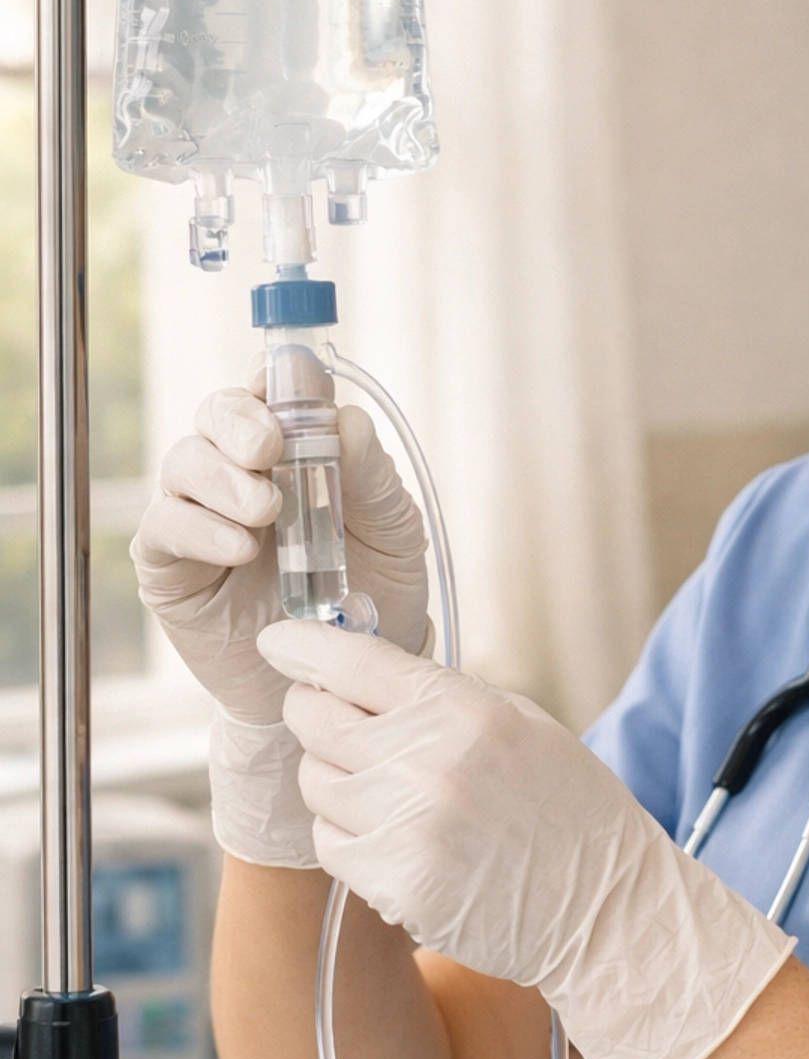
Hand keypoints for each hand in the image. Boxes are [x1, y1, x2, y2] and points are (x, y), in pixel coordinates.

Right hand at [133, 388, 429, 866]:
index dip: (274, 377)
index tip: (283, 381)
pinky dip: (199, 528)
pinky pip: (165, 527)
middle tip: (271, 446)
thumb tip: (347, 419)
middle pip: (216, 413)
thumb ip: (373, 477)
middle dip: (239, 420)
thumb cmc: (375, 596)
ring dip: (223, 477)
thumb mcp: (394, 533)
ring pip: (183, 461)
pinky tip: (239, 548)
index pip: (271, 390)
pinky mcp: (174, 566)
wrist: (346, 681)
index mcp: (297, 450)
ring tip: (266, 512)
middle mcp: (241, 471)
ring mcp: (202, 515)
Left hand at [259, 620, 795, 1058]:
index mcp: (463, 709)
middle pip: (313, 719)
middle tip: (338, 725)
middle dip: (316, 715)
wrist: (606, 906)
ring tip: (390, 795)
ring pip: (314, 783)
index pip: (351, 660)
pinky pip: (329, 844)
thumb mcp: (521, 725)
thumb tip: (361, 675)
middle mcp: (426, 760)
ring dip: (337, 783)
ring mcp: (405, 824)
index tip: (278, 642)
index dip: (302, 646)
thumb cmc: (571, 811)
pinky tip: (397, 839)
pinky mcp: (393, 883)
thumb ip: (442, 698)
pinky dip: (350, 838)